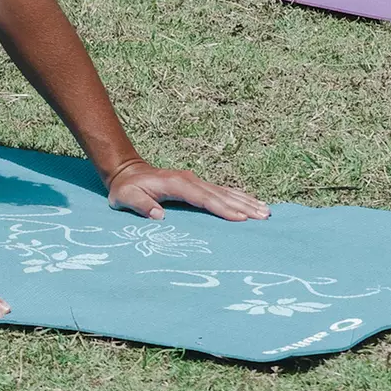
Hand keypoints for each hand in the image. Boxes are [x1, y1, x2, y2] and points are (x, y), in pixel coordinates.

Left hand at [104, 161, 269, 220]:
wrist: (127, 172)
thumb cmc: (125, 189)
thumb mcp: (125, 198)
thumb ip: (140, 206)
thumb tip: (158, 216)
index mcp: (176, 184)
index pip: (203, 198)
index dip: (222, 208)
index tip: (240, 218)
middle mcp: (190, 180)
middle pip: (221, 194)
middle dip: (243, 205)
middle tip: (264, 216)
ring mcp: (195, 180)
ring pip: (225, 191)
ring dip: (245, 201)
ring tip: (266, 211)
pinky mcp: (197, 184)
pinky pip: (221, 191)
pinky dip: (238, 197)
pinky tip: (251, 203)